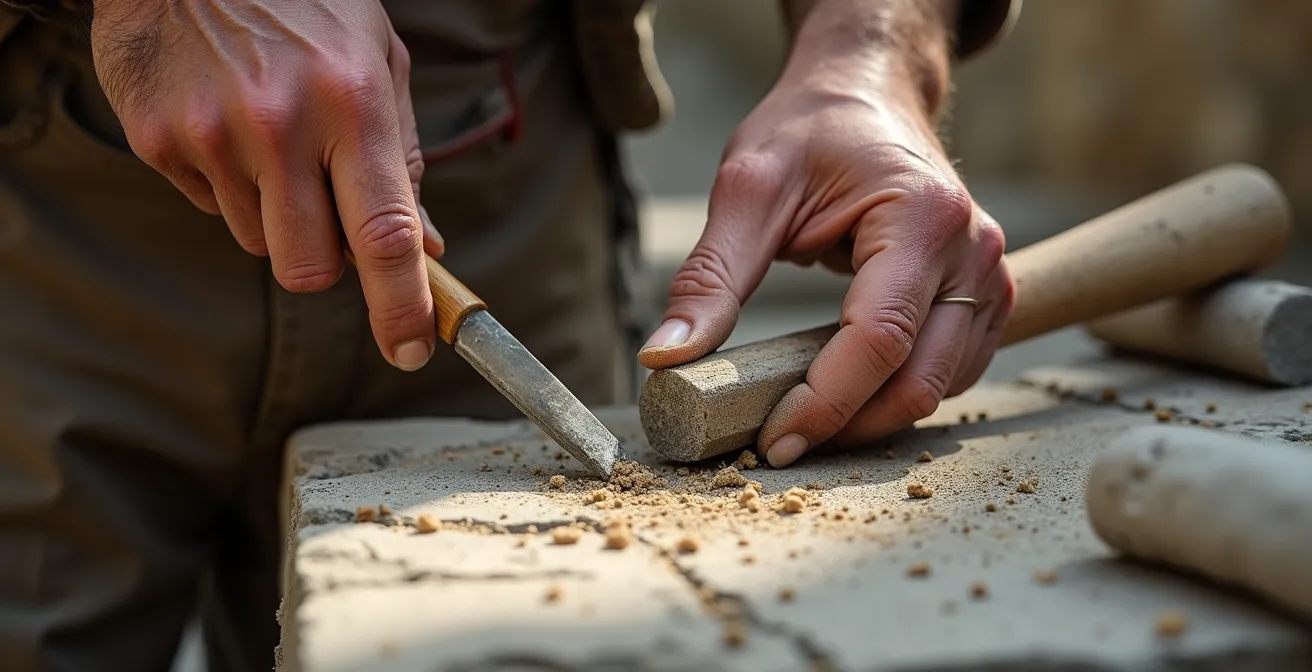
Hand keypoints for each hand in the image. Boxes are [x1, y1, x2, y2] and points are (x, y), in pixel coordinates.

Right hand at [90, 0, 444, 370]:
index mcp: (353, 104)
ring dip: (276, 213)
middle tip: (326, 209)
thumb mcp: (376, 60)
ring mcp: (211, 135)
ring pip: (259, 242)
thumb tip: (427, 248)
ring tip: (272, 135)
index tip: (412, 349)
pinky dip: (229, 183)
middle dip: (325, 262)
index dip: (402, 305)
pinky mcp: (156, 139)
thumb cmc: (305, 2)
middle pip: (309, 269)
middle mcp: (280, 125)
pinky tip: (229, 123)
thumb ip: (404, 158)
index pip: (384, 235)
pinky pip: (210, 206)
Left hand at [638, 3, 1013, 467]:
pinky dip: (901, 395)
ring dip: (875, 418)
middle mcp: (972, 250)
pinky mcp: (988, 293)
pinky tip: (848, 392)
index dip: (825, 404)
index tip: (773, 442)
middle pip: (919, 379)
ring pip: (941, 387)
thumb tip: (666, 356)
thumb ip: (710, 276)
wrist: (868, 94)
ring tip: (805, 418)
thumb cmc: (811, 131)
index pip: (877, 339)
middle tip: (780, 444)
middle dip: (848, 426)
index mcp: (920, 217)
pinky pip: (952, 372)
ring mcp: (990, 274)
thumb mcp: (748, 190)